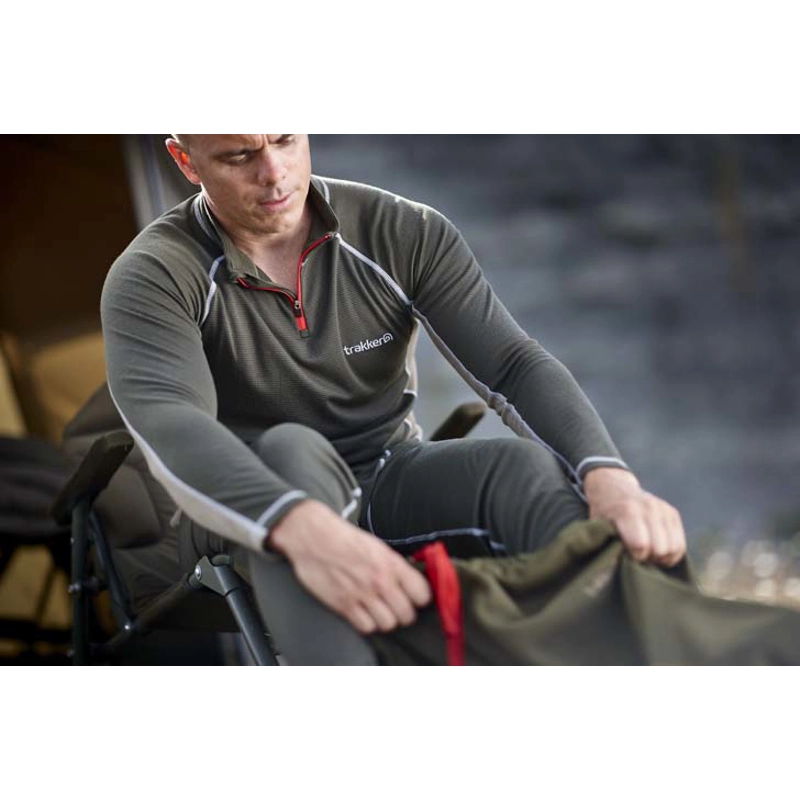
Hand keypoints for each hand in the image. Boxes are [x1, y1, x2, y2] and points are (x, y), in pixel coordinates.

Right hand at [267, 499, 431, 634]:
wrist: (314, 537)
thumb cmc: (344, 538)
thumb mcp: (377, 545)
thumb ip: (395, 565)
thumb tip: (411, 580)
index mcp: (391, 563)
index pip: (422, 594)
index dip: (421, 598)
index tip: (416, 598)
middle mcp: (380, 581)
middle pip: (407, 615)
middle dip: (404, 613)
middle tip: (398, 607)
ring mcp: (362, 595)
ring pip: (388, 624)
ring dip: (386, 619)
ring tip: (380, 611)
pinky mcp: (343, 605)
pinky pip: (366, 627)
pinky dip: (367, 623)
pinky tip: (364, 613)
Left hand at [582, 468, 685, 566]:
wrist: (613, 487)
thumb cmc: (603, 511)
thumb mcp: (598, 524)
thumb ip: (608, 541)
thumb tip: (619, 564)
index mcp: (628, 511)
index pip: (641, 545)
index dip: (634, 557)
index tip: (627, 555)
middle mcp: (649, 508)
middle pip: (661, 549)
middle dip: (650, 559)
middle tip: (638, 556)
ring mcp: (664, 510)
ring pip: (674, 549)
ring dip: (662, 558)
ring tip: (648, 555)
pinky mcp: (673, 514)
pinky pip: (681, 544)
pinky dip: (671, 553)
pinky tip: (658, 551)